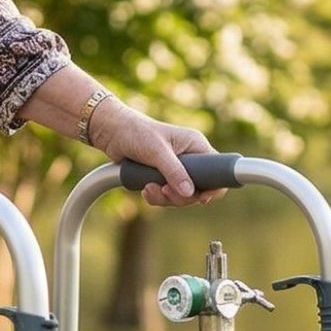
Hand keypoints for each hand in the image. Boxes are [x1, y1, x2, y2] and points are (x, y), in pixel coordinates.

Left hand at [86, 101, 222, 207]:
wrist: (112, 132)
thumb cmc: (136, 132)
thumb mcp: (157, 151)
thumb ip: (174, 171)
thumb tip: (189, 193)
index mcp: (195, 146)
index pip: (218, 170)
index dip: (213, 187)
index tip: (200, 198)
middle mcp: (190, 158)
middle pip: (199, 189)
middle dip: (181, 196)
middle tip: (164, 191)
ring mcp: (177, 168)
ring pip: (182, 195)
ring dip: (165, 198)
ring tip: (148, 189)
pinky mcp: (164, 177)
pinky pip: (168, 196)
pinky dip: (157, 197)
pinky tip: (145, 189)